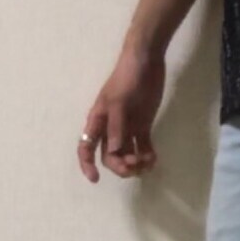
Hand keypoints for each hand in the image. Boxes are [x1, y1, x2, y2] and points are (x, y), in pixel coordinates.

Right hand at [77, 45, 165, 183]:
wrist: (147, 61)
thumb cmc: (127, 77)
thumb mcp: (120, 101)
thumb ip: (117, 126)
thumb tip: (114, 151)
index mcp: (98, 121)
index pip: (86, 147)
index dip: (87, 165)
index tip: (95, 179)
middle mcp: (110, 128)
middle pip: (110, 156)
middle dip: (120, 166)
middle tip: (136, 165)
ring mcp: (127, 128)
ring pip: (127, 155)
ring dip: (136, 164)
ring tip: (148, 162)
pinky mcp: (143, 126)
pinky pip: (142, 147)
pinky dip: (147, 156)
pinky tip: (154, 159)